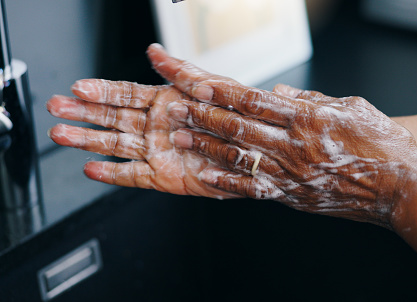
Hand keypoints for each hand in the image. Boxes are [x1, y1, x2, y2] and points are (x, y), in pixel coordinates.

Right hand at [47, 79, 238, 198]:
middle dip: (82, 113)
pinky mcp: (163, 177)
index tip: (77, 87)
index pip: (124, 94)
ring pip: (115, 145)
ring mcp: (157, 152)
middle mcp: (156, 127)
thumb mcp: (210, 87)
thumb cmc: (236, 117)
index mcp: (164, 103)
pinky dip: (111, 174)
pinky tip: (90, 168)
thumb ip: (180, 71)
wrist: (255, 153)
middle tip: (56, 107)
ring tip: (61, 135)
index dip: (100, 90)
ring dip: (87, 140)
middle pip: (111, 118)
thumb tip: (154, 51)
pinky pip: (132, 176)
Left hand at [147, 44, 416, 227]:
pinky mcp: (293, 195)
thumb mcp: (352, 108)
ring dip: (208, 147)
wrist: (400, 187)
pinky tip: (206, 175)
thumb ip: (313, 99)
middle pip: (239, 127)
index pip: (255, 101)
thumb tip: (278, 93)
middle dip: (204, 116)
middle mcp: (295, 145)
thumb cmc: (382, 145)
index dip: (222, 92)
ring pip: (241, 157)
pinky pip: (255, 189)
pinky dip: (228, 182)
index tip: (196, 83)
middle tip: (176, 109)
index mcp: (309, 118)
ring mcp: (292, 172)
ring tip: (181, 138)